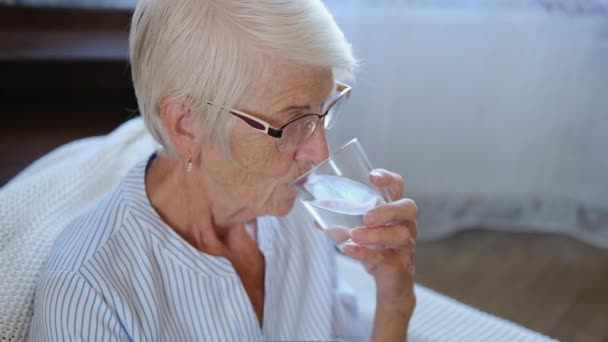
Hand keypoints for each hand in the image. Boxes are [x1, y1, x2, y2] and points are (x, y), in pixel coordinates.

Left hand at [342, 169, 416, 310]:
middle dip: (387, 210)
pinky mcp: (400, 264)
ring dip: (375, 234)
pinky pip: (384, 257)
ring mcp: (405, 244)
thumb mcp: (358, 232)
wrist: (390, 282)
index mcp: (394, 209)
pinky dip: (365, 253)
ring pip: (399, 235)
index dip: (388, 179)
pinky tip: (349, 249)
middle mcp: (404, 223)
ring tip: (354, 235)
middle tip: (366, 216)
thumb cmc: (377, 249)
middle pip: (407, 208)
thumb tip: (317, 217)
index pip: (397, 186)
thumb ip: (340, 224)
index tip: (372, 177)